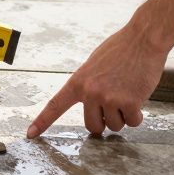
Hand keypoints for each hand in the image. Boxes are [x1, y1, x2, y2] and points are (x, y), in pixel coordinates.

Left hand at [27, 24, 167, 137]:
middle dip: (103, 122)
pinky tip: (139, 96)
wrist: (143, 39)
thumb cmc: (120, 49)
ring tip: (127, 94)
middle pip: (92, 126)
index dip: (42, 122)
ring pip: (115, 126)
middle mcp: (90, 92)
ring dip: (123, 116)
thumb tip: (90, 104)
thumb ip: (88, 85)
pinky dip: (138, 115)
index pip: (55, 105)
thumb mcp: (94, 65)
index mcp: (78, 82)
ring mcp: (109, 98)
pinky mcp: (130, 102)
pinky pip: (133, 122)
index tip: (30, 134)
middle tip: (113, 108)